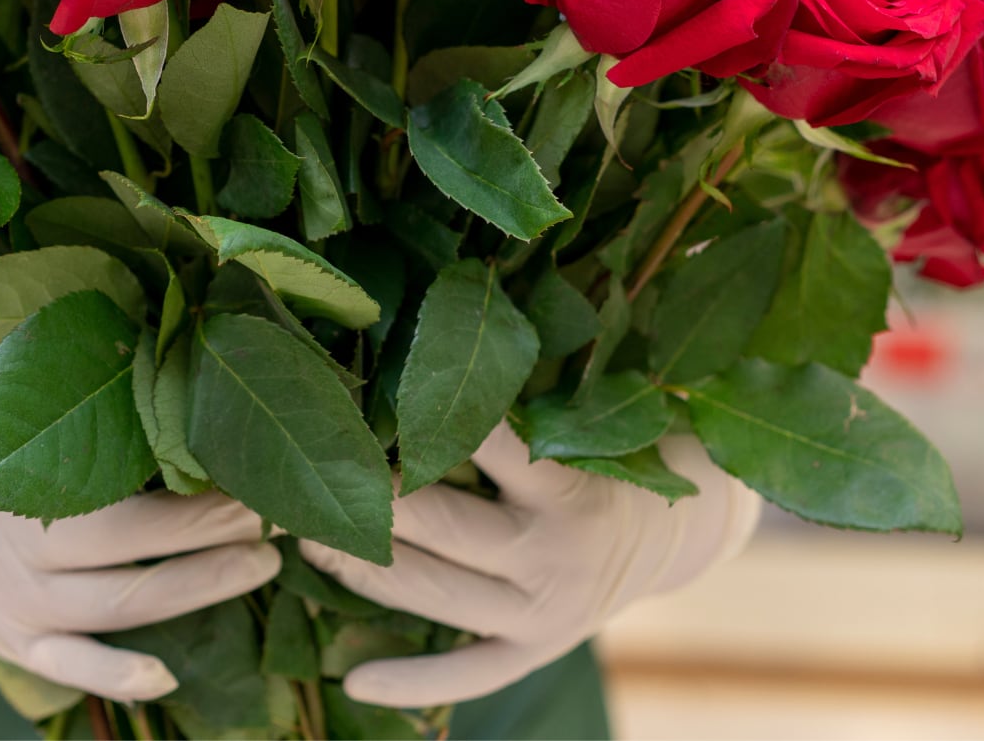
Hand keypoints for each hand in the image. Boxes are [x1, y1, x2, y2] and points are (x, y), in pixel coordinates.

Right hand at [0, 329, 279, 701]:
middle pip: (128, 552)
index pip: (115, 491)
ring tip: (265, 563)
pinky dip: (117, 674)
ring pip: (117, 609)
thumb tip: (117, 248)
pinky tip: (172, 671)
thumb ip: (50, 327)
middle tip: (276, 513)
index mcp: (8, 474)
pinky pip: (68, 667)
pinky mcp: (11, 640)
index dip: (191, 491)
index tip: (253, 469)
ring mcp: (9, 603)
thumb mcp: (1, 367)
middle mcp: (8, 547)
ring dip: (197, 590)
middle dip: (210, 535)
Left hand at [299, 427, 760, 708]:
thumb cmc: (614, 452)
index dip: (419, 419)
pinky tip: (352, 676)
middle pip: (441, 527)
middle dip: (372, 499)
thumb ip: (528, 381)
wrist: (676, 533)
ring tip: (307, 540)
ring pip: (435, 594)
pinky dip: (411, 680)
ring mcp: (543, 614)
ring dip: (363, 569)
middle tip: (312, 470)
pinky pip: (468, 673)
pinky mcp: (536, 651)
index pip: (485, 447)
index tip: (359, 399)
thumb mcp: (589, 413)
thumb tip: (463, 303)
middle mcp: (554, 557)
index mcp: (570, 489)